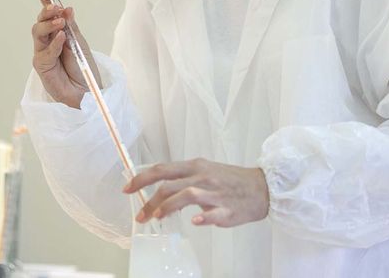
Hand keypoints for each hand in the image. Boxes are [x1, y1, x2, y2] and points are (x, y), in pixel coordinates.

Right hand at [31, 0, 102, 108]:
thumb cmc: (84, 68)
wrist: (88, 93)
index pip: (49, 8)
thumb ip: (72, 26)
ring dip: (49, 24)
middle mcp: (48, 39)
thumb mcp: (81, 42)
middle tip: (56, 7)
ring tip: (60, 21)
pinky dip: (54, 43)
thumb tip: (66, 8)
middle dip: (46, 9)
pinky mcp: (41, 66)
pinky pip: (44, 52)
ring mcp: (43, 52)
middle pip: (40, 19)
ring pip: (37, 32)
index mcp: (59, 30)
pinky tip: (62, 38)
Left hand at [123, 158, 268, 226]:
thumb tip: (160, 191)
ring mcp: (215, 193)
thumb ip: (183, 179)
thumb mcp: (204, 172)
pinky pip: (214, 213)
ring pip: (187, 195)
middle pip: (169, 185)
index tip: (127, 189)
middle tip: (139, 216)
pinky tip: (194, 221)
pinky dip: (204, 217)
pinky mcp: (228, 209)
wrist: (262, 187)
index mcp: (195, 167)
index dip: (142, 179)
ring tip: (157, 217)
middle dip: (149, 200)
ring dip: (169, 206)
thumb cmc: (230, 180)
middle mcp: (202, 177)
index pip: (162, 169)